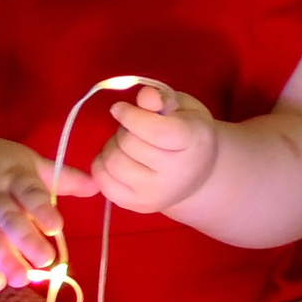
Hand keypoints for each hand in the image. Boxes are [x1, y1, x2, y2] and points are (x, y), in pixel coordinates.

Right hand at [0, 136, 92, 290]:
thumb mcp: (27, 162)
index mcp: (14, 177)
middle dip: (25, 240)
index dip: (42, 209)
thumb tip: (99, 184)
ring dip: (3, 259)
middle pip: (8, 219)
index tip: (56, 226)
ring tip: (20, 279)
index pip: (29, 192)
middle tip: (45, 260)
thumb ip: (62, 178)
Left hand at [92, 82, 220, 215]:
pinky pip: (104, 182)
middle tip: (132, 128)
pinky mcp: (139, 206)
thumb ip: (163, 99)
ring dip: (112, 146)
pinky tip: (117, 158)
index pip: (155, 130)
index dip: (130, 115)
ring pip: (113, 162)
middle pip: (129, 144)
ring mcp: (157, 194)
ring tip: (126, 144)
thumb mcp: (183, 107)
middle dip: (123, 129)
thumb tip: (144, 96)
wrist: (199, 175)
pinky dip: (102, 166)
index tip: (119, 108)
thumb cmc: (189, 132)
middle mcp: (177, 173)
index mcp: (194, 142)